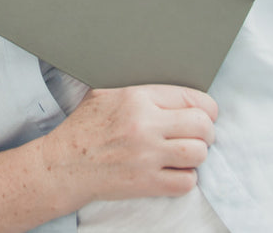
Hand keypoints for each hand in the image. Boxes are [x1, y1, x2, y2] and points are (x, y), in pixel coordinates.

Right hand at [41, 85, 216, 204]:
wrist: (65, 164)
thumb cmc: (84, 127)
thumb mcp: (106, 93)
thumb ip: (138, 88)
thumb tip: (167, 89)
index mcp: (137, 97)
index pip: (192, 97)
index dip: (206, 107)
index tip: (206, 114)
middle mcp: (146, 125)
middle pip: (202, 126)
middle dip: (207, 131)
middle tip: (200, 135)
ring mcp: (147, 156)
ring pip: (199, 153)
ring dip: (197, 154)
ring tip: (187, 153)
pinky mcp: (147, 183)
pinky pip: (186, 182)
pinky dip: (186, 178)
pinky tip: (175, 171)